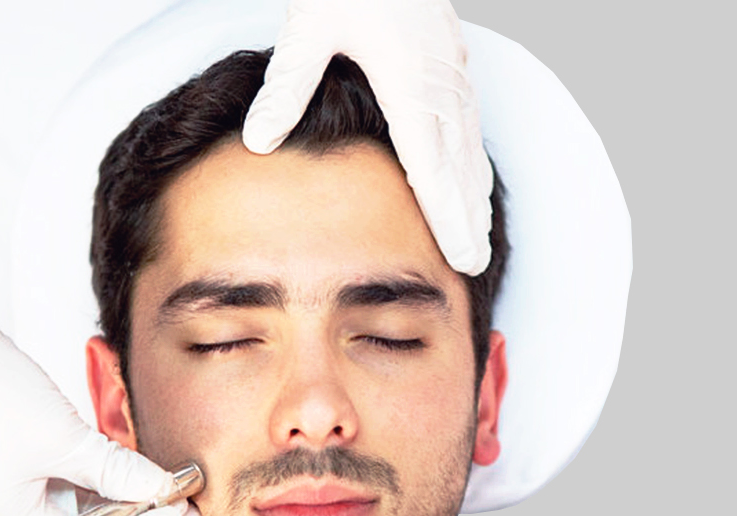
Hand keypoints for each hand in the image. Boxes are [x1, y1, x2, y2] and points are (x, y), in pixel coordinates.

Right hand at [0, 286, 203, 515]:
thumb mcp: (65, 439)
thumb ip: (118, 471)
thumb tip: (163, 490)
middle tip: (182, 508)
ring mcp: (21, 494)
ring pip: (88, 515)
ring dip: (129, 504)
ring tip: (170, 489)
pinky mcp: (31, 467)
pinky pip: (79, 488)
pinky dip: (112, 483)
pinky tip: (141, 472)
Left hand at [242, 0, 492, 275]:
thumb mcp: (308, 29)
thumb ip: (287, 88)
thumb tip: (259, 141)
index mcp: (409, 86)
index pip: (434, 170)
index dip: (449, 219)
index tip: (462, 257)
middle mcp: (440, 86)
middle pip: (461, 169)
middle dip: (469, 220)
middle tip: (475, 265)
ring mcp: (453, 74)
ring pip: (471, 147)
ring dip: (475, 193)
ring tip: (477, 233)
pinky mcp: (454, 62)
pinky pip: (470, 124)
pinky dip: (474, 159)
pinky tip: (473, 176)